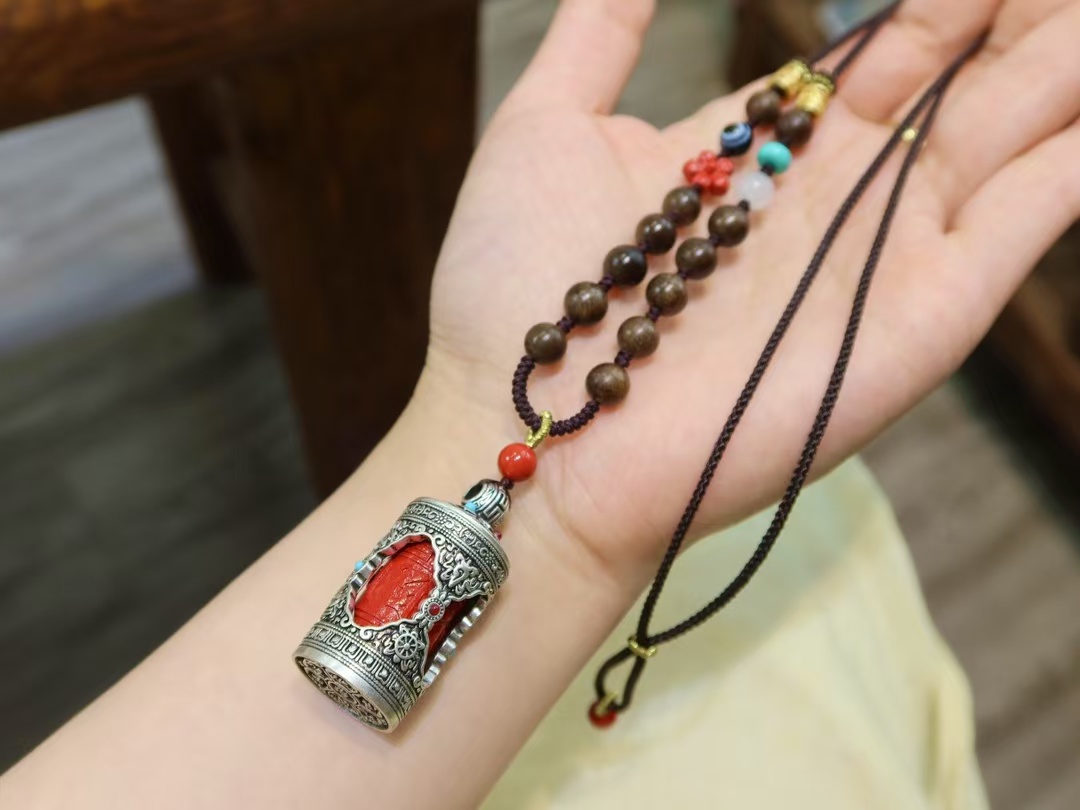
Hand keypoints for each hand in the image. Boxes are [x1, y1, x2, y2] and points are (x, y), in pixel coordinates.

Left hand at [419, 0, 1079, 580]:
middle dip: (1011, 10)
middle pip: (960, 73)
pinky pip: (1034, 211)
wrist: (522, 427)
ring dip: (1063, 56)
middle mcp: (835, 197)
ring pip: (1012, 123)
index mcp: (760, 152)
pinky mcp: (924, 314)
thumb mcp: (544, 128)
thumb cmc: (513, 289)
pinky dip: (1078, 150)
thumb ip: (601, 34)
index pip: (878, 46)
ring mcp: (884, 254)